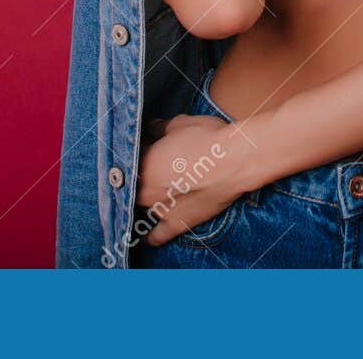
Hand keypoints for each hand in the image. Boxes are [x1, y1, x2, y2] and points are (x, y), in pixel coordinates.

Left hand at [135, 114, 254, 246]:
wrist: (233, 161)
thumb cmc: (206, 139)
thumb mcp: (179, 123)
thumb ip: (159, 127)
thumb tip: (151, 127)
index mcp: (140, 162)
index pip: (129, 155)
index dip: (139, 147)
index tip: (147, 143)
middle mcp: (143, 189)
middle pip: (132, 182)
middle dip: (139, 173)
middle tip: (153, 164)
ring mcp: (158, 209)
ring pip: (138, 208)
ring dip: (141, 200)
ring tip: (150, 192)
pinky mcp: (176, 223)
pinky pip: (157, 236)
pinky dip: (149, 237)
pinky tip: (144, 237)